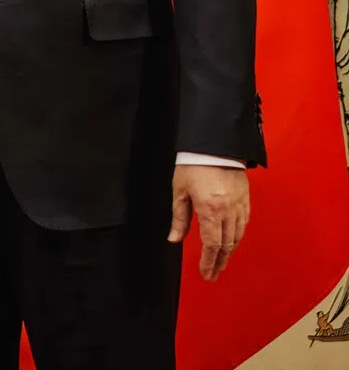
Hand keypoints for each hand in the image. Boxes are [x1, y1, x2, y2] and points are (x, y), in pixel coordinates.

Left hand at [168, 164, 249, 280]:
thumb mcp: (180, 190)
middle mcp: (228, 212)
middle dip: (219, 262)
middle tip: (213, 274)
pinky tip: (231, 241)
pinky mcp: (246, 200)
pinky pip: (244, 225)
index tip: (205, 273)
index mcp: (210, 210)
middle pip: (227, 245)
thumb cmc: (194, 165)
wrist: (215, 145)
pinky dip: (237, 237)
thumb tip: (174, 239)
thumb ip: (179, 217)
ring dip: (229, 252)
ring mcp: (239, 206)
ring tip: (221, 262)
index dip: (208, 261)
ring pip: (237, 237)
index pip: (212, 245)